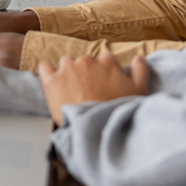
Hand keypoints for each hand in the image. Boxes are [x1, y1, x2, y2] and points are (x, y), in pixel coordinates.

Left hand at [35, 54, 151, 128]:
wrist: (97, 127)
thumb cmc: (119, 111)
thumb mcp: (140, 91)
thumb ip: (141, 71)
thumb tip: (139, 57)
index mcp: (108, 62)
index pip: (105, 60)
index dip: (104, 73)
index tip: (103, 85)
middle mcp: (87, 61)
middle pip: (84, 61)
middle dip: (85, 73)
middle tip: (88, 91)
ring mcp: (68, 69)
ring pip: (65, 62)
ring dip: (68, 72)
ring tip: (70, 90)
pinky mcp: (52, 81)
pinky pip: (44, 67)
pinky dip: (47, 71)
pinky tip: (51, 82)